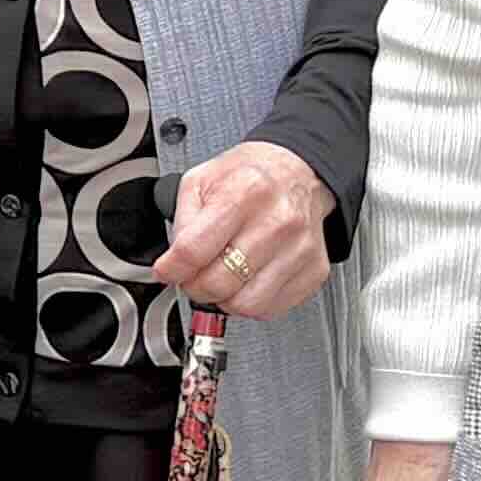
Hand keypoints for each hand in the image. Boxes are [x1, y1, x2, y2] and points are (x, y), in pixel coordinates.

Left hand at [147, 140, 337, 320]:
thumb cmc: (249, 177)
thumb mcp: (200, 181)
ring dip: (224, 299)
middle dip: (195, 287)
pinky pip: (271, 308)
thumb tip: (173, 265)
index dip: (171, 269)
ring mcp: (299, 248)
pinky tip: (247, 280)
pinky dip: (251, 302)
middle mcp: (277, 221)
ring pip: (246, 304)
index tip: (166, 271)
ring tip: (221, 279)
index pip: (194, 250)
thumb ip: (181, 223)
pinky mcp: (314, 270)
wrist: (295, 172)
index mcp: (245, 192)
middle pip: (219, 283)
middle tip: (192, 277)